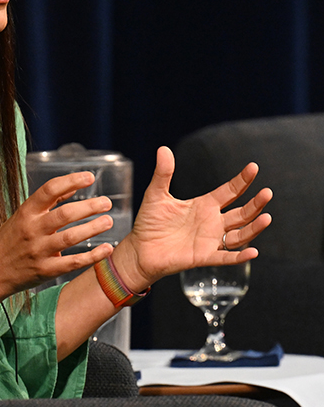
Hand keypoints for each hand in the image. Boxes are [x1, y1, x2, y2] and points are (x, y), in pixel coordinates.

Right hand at [0, 171, 114, 298]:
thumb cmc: (9, 240)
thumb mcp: (22, 215)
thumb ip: (48, 202)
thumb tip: (73, 186)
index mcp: (26, 212)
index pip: (49, 190)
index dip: (71, 181)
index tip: (89, 177)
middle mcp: (32, 229)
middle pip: (64, 214)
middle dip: (89, 207)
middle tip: (106, 202)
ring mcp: (39, 251)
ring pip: (70, 237)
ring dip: (92, 228)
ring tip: (108, 221)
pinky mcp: (46, 270)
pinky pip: (73, 262)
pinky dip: (92, 256)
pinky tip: (106, 249)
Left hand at [112, 146, 271, 291]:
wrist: (140, 248)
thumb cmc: (149, 222)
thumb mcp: (156, 194)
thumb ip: (163, 174)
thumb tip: (163, 149)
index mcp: (203, 205)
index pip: (229, 191)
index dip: (242, 180)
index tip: (253, 168)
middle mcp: (212, 222)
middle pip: (241, 213)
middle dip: (255, 204)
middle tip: (267, 192)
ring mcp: (210, 240)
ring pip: (239, 234)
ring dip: (253, 228)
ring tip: (266, 218)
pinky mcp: (203, 256)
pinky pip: (226, 257)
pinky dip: (239, 256)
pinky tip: (253, 252)